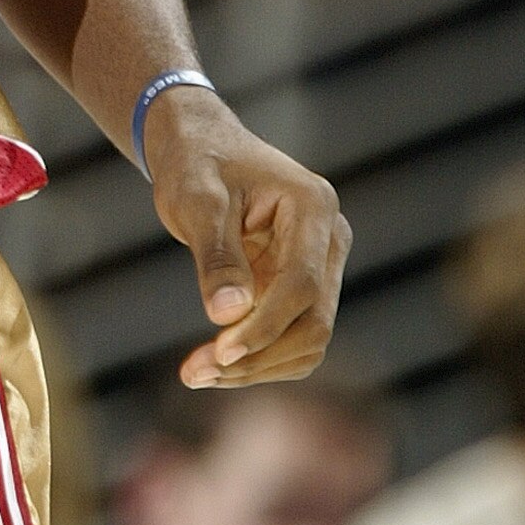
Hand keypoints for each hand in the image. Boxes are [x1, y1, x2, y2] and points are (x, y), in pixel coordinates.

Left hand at [142, 91, 350, 386]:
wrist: (200, 150)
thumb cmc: (196, 165)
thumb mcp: (196, 200)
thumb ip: (215, 255)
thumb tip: (228, 314)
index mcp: (315, 207)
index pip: (303, 285)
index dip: (265, 326)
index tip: (218, 353)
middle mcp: (330, 240)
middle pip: (314, 322)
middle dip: (258, 356)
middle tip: (194, 373)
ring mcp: (322, 266)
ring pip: (308, 340)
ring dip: (258, 367)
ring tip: (196, 373)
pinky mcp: (302, 287)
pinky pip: (292, 338)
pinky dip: (258, 359)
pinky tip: (213, 363)